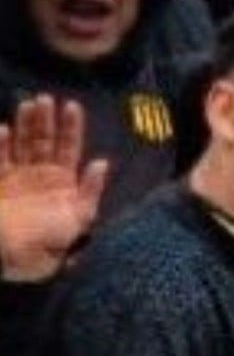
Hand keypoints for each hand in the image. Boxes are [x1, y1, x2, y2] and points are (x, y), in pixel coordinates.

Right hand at [0, 94, 108, 281]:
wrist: (6, 257)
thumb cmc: (46, 244)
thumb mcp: (77, 222)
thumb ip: (88, 193)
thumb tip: (101, 162)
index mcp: (64, 187)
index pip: (70, 150)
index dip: (72, 128)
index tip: (72, 105)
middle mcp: (41, 179)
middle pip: (44, 142)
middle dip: (46, 120)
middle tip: (46, 98)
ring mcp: (17, 179)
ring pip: (22, 144)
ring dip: (26, 124)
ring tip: (29, 103)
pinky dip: (0, 144)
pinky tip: (3, 129)